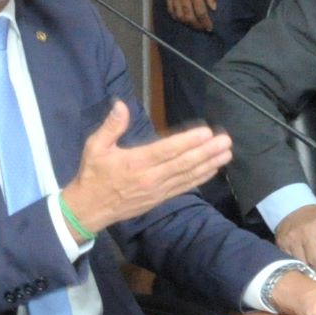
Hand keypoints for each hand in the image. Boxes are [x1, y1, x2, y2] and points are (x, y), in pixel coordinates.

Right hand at [59, 100, 233, 235]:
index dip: (188, 142)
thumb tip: (121, 105)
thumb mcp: (94, 147)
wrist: (88, 210)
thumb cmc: (93, 175)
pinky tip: (212, 169)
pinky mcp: (160, 199)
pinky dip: (200, 178)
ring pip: (188, 176)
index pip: (167, 151)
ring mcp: (157, 190)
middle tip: (226, 141)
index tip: (206, 133)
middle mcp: (150, 178)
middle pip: (183, 164)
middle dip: (206, 152)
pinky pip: (183, 187)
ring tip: (226, 153)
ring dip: (209, 164)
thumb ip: (111, 126)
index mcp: (135, 162)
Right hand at [161, 0, 217, 31]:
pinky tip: (182, 19)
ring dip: (187, 23)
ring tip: (194, 25)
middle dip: (197, 26)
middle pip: (189, 17)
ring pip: (179, 16)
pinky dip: (176, 17)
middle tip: (203, 29)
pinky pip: (170, 10)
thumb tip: (213, 8)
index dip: (206, 22)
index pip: (201, 12)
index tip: (210, 28)